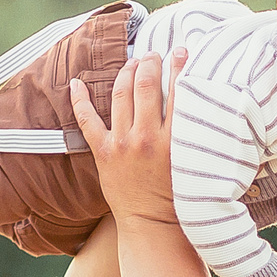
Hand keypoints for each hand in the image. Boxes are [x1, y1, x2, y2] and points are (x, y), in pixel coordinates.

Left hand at [67, 47, 186, 224]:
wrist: (153, 224)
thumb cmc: (179, 195)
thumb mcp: (192, 161)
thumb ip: (192, 132)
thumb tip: (199, 103)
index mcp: (173, 139)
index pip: (177, 90)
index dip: (179, 66)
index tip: (181, 52)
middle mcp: (146, 137)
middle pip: (146, 85)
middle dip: (151, 62)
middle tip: (154, 54)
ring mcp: (122, 143)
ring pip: (121, 94)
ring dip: (127, 71)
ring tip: (134, 62)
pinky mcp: (103, 152)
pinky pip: (87, 119)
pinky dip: (79, 99)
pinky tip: (77, 83)